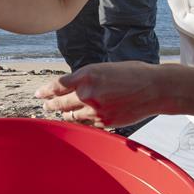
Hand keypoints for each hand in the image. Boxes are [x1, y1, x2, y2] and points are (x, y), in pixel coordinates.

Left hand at [36, 62, 164, 127]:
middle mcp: (88, 93)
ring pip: (71, 116)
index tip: (38, 94)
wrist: (155, 89)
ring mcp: (96, 110)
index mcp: (87, 75)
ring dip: (64, 114)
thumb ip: (86, 78)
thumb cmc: (132, 74)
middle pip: (60, 103)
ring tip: (60, 113)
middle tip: (45, 105)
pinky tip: (79, 119)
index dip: (45, 91)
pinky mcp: (105, 122)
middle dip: (51, 104)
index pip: (57, 85)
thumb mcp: (104, 68)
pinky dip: (81, 122)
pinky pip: (86, 124)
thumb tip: (70, 87)